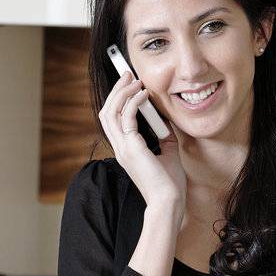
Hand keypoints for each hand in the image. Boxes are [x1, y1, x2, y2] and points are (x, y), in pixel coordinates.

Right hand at [98, 71, 185, 211]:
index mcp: (125, 150)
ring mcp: (123, 148)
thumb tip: (165, 118)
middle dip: (116, 90)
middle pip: (107, 112)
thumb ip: (163, 135)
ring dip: (122, 92)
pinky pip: (127, 117)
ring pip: (110, 112)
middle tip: (128, 74)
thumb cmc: (169, 182)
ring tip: (134, 80)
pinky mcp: (132, 148)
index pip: (112, 120)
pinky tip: (144, 94)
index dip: (117, 100)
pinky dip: (134, 102)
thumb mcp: (167, 151)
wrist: (168, 201)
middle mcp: (119, 148)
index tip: (129, 85)